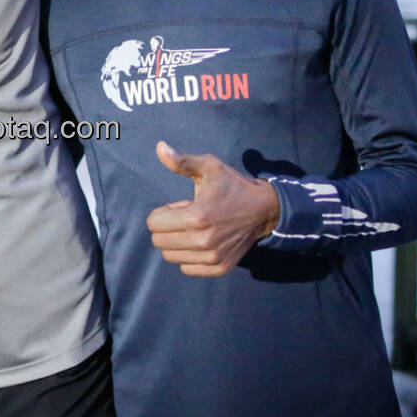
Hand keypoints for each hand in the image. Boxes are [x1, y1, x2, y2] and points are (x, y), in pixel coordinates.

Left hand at [146, 141, 279, 276]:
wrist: (264, 209)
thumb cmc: (232, 185)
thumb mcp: (208, 167)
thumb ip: (181, 161)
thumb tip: (159, 147)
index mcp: (196, 217)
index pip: (153, 223)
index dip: (162, 212)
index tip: (181, 206)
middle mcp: (203, 241)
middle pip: (159, 242)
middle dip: (167, 227)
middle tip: (187, 217)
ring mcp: (212, 257)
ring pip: (170, 256)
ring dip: (177, 242)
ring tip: (196, 229)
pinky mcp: (219, 267)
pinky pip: (186, 268)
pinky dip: (188, 257)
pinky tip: (202, 242)